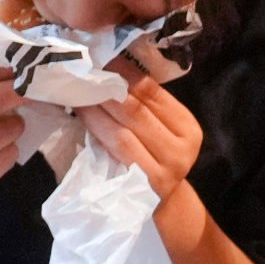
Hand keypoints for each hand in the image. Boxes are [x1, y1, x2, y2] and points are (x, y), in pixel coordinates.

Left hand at [81, 74, 205, 213]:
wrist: (158, 206)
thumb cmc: (152, 159)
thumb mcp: (159, 132)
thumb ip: (145, 105)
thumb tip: (110, 65)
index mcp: (188, 128)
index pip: (153, 92)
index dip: (125, 72)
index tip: (100, 57)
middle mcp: (181, 148)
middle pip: (137, 108)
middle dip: (105, 88)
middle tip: (81, 70)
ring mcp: (164, 168)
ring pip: (124, 128)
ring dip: (95, 106)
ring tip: (76, 90)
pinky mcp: (142, 183)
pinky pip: (115, 148)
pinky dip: (96, 127)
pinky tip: (81, 114)